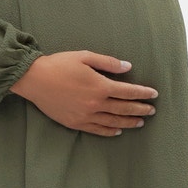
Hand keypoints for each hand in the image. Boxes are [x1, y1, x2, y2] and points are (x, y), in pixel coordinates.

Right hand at [9, 51, 159, 136]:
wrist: (34, 79)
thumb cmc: (59, 64)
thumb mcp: (85, 57)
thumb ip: (108, 63)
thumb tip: (128, 67)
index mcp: (100, 86)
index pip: (128, 92)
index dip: (143, 93)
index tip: (154, 94)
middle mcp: (95, 103)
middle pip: (124, 109)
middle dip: (141, 109)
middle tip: (152, 110)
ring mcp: (86, 115)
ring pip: (114, 122)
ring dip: (130, 122)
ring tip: (141, 121)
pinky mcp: (75, 123)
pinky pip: (98, 130)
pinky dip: (110, 131)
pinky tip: (118, 131)